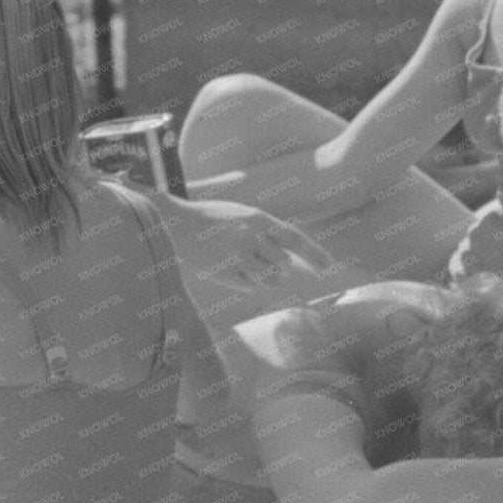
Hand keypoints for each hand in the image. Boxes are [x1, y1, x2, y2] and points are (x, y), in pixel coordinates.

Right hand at [167, 197, 335, 292]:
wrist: (174, 224)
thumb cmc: (210, 219)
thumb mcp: (241, 215)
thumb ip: (265, 231)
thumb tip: (288, 259)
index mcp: (258, 219)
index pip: (295, 238)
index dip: (314, 253)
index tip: (329, 266)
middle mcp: (251, 237)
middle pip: (283, 265)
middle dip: (277, 267)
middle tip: (257, 261)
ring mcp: (238, 256)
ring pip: (270, 279)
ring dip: (265, 278)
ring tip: (248, 267)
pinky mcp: (224, 273)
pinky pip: (250, 287)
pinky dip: (246, 283)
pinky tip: (231, 270)